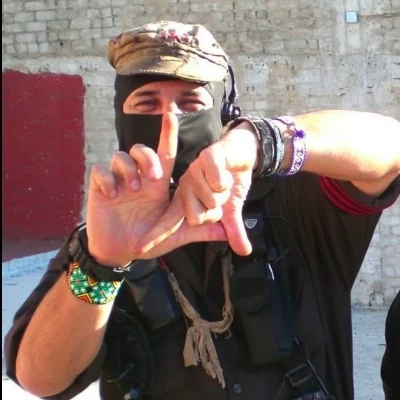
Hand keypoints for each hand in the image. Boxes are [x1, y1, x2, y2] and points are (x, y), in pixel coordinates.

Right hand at [86, 112, 226, 266]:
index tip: (171, 115)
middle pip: (140, 150)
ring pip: (120, 156)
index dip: (167, 134)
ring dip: (128, 169)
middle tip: (155, 177)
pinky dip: (106, 179)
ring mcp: (118, 182)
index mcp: (157, 186)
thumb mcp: (176, 236)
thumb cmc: (149, 240)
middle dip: (147, 157)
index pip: (164, 154)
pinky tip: (111, 195)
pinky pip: (99, 170)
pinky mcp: (100, 188)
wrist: (120, 252)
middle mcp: (139, 179)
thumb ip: (200, 231)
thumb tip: (226, 232)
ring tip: (132, 190)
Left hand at [137, 121, 258, 255]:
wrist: (244, 154)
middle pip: (197, 218)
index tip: (138, 249)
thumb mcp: (230, 210)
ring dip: (223, 196)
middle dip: (215, 212)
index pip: (170, 222)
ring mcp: (196, 171)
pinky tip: (228, 173)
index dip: (157, 235)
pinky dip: (227, 181)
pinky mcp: (209, 156)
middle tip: (221, 198)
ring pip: (211, 201)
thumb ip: (232, 229)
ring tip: (225, 183)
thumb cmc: (231, 183)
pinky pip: (218, 182)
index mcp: (186, 199)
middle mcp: (186, 186)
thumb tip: (244, 252)